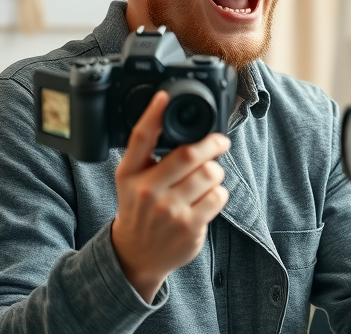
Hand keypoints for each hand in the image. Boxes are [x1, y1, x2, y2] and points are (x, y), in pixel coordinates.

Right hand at [111, 90, 230, 301]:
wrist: (136, 254)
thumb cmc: (139, 209)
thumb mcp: (131, 180)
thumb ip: (147, 154)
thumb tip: (177, 121)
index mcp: (129, 174)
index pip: (140, 138)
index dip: (152, 113)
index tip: (164, 96)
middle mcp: (147, 191)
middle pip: (188, 154)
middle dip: (212, 143)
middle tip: (220, 141)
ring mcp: (169, 211)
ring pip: (210, 174)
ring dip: (216, 170)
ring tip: (209, 175)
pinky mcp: (189, 227)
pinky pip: (218, 196)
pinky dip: (219, 192)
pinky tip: (209, 196)